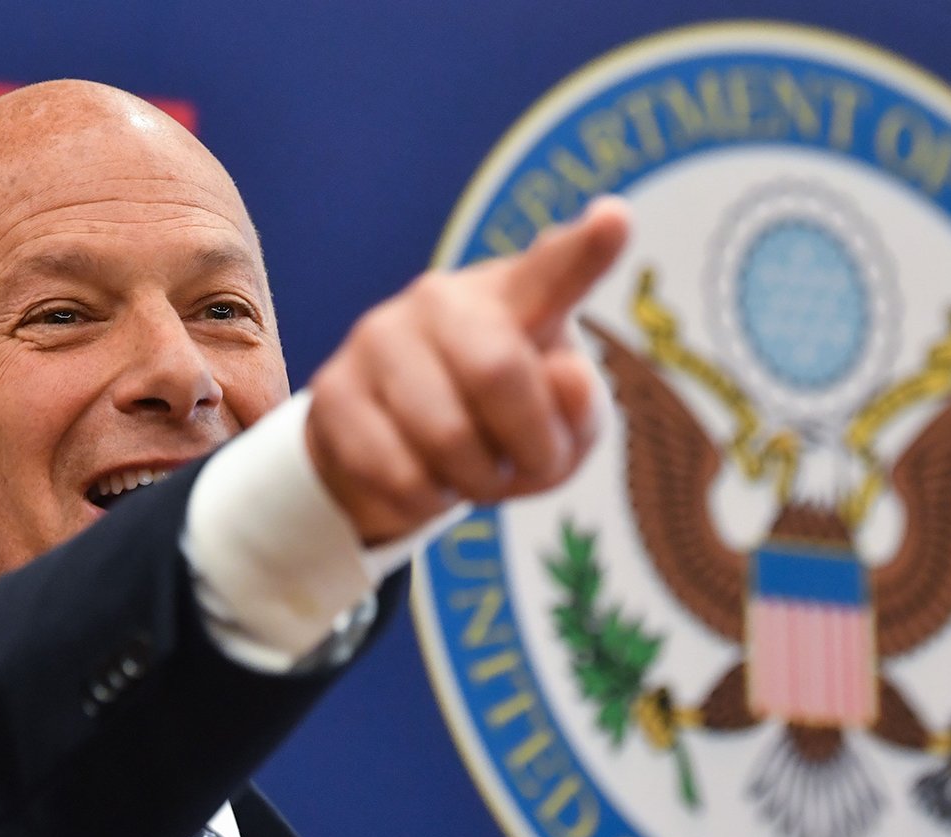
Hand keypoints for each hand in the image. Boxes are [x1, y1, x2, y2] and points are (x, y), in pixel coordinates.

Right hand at [305, 196, 630, 543]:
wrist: (393, 448)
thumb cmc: (499, 425)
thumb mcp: (559, 429)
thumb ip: (579, 408)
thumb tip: (565, 377)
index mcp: (515, 295)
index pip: (554, 270)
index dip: (587, 251)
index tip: (616, 219)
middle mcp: (442, 298)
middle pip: (497, 371)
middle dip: (528, 447)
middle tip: (527, 468)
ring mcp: (378, 338)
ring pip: (445, 438)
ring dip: (477, 484)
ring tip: (472, 472)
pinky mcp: (333, 391)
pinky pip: (398, 474)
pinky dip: (427, 502)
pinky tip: (424, 479)